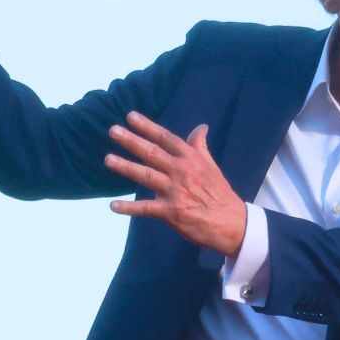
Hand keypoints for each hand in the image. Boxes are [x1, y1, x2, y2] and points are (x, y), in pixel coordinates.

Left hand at [105, 112, 246, 256]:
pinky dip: (129, 207)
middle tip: (113, 130)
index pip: (166, 138)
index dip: (148, 127)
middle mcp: (181, 172)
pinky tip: (113, 206)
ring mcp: (175, 191)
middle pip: (152, 153)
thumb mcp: (211, 166)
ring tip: (108, 159)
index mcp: (190, 159)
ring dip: (126, 167)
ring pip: (146, 175)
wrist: (231, 223)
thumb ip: (200, 146)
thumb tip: (201, 127)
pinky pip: (146, 208)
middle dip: (131, 141)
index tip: (131, 117)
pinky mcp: (171, 212)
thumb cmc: (220, 193)